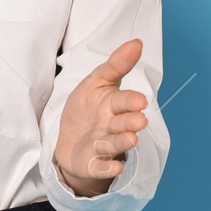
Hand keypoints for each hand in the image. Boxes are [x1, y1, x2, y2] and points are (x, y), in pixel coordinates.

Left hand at [53, 39, 148, 197]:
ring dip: (122, 142)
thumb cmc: (87, 109)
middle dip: (131, 122)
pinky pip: (101, 167)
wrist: (70, 140)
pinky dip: (108, 168)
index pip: (124, 101)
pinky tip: (116, 167)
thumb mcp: (96, 82)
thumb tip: (137, 42)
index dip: (130, 101)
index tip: (140, 101)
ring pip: (114, 144)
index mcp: (113, 105)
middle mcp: (112, 126)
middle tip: (140, 121)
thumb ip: (115, 64)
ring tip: (131, 139)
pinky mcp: (93, 164)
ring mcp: (103, 146)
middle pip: (123, 124)